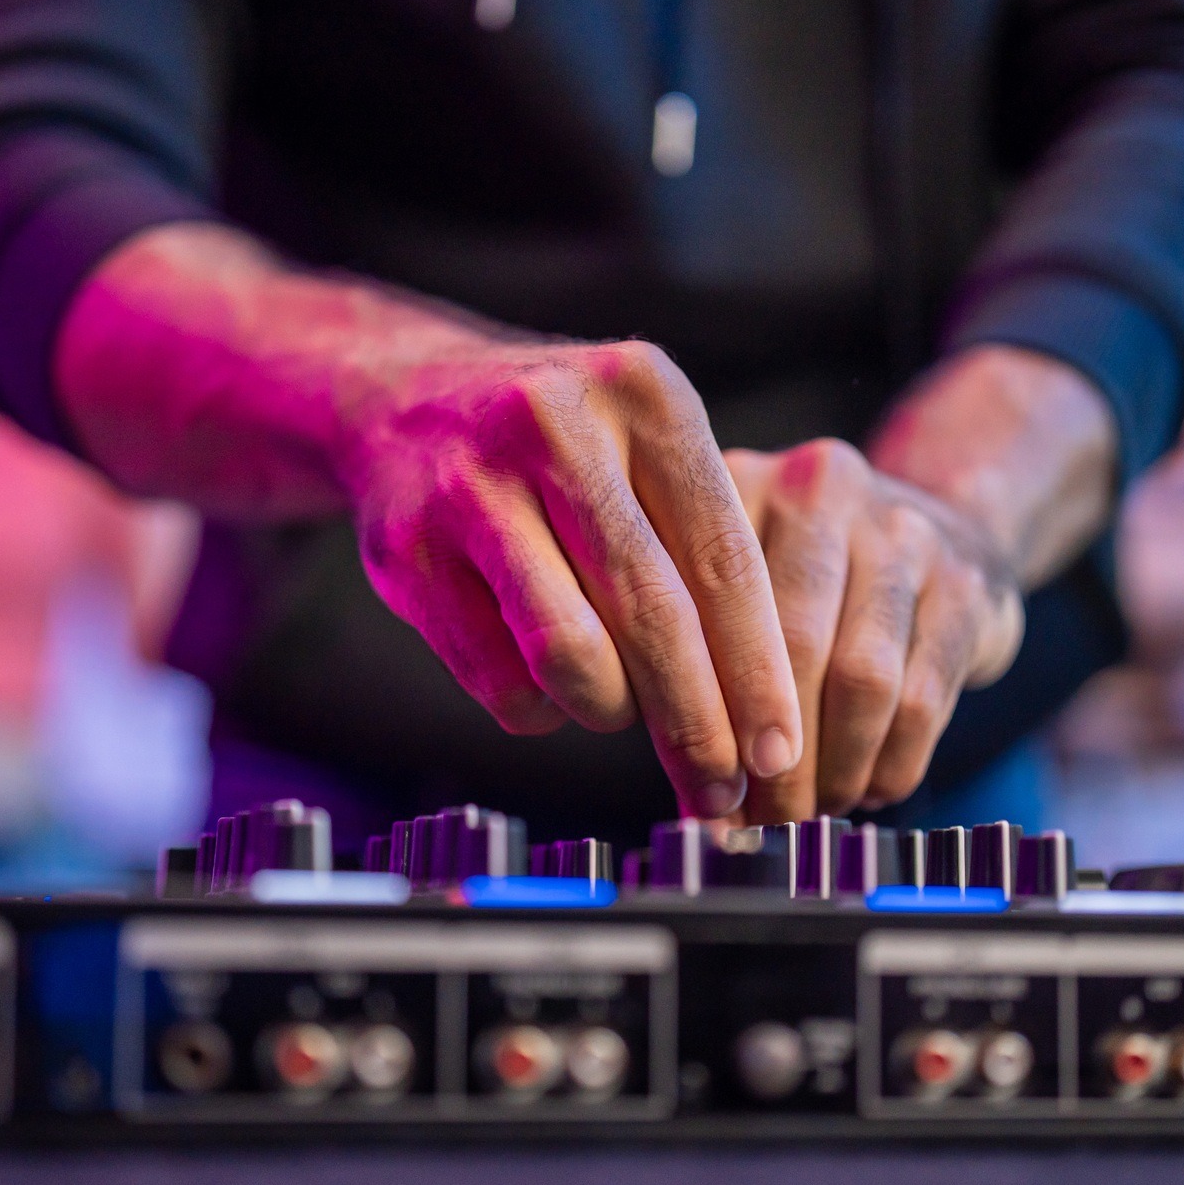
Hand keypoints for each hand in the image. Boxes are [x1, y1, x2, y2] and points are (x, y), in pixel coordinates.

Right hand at [57, 224, 805, 817]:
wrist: (403, 399)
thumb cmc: (564, 452)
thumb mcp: (646, 452)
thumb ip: (706, 553)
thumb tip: (766, 717)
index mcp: (642, 392)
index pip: (724, 559)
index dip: (758, 671)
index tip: (780, 753)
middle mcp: (555, 423)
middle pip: (652, 614)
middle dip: (696, 724)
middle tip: (721, 792)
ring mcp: (469, 485)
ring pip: (569, 654)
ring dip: (609, 711)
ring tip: (616, 707)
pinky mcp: (405, 551)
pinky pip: (500, 680)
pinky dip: (540, 708)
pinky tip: (545, 680)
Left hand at [725, 440, 1022, 821]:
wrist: (945, 529)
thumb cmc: (808, 585)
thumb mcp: (737, 590)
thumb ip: (695, 667)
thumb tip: (694, 803)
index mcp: (735, 487)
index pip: (706, 613)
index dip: (705, 719)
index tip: (704, 797)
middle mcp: (818, 489)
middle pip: (791, 648)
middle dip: (774, 760)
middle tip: (763, 823)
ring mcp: (902, 529)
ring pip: (862, 679)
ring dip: (834, 770)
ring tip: (814, 812)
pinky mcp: (967, 582)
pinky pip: (924, 697)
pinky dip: (892, 763)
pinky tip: (869, 790)